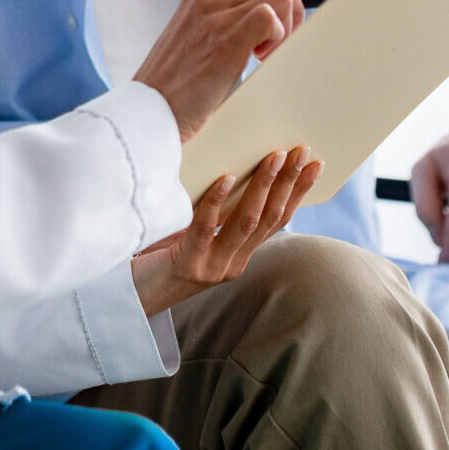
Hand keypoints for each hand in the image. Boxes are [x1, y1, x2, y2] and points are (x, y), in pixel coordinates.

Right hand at [132, 0, 316, 139]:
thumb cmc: (174, 87)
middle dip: (294, 5)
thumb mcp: (193, 40)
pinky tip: (260, 60)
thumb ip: (220, 22)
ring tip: (266, 54)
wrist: (147, 112)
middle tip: (282, 41)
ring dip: (288, 24)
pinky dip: (278, 37)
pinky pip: (270, 17)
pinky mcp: (224, 41)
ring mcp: (213, 17)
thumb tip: (265, 19)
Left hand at [132, 147, 319, 315]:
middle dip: (288, 182)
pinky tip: (225, 177)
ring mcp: (212, 266)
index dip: (299, 192)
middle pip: (269, 218)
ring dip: (263, 187)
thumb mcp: (196, 235)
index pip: (278, 220)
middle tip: (301, 151)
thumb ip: (218, 214)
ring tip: (274, 157)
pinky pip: (205, 229)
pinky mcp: (187, 265)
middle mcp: (232, 264)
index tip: (315, 164)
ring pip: (246, 222)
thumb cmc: (159, 257)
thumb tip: (234, 165)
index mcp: (240, 256)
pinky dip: (217, 201)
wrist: (133, 298)